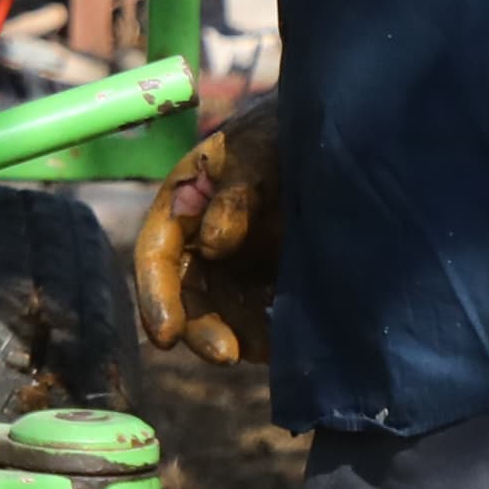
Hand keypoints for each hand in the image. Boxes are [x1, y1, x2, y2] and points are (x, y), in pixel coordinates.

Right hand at [131, 102, 284, 365]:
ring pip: (224, 311)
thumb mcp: (256, 151)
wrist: (333, 135)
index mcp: (182, 205)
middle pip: (187, 293)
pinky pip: (261, 313)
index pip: (156, 255)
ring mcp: (238, 261)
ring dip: (237, 336)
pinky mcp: (271, 276)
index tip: (165, 337)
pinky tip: (287, 346)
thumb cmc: (282, 133)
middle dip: (200, 327)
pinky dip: (268, 333)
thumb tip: (212, 243)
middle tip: (227, 354)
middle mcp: (202, 239)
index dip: (155, 296)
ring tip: (269, 352)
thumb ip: (235, 193)